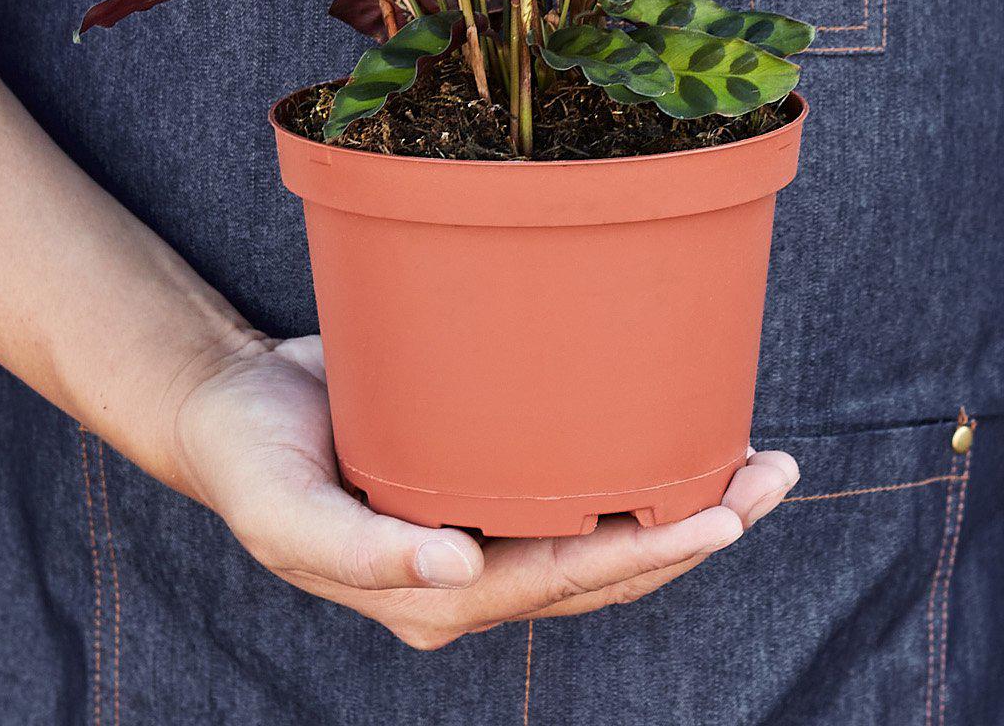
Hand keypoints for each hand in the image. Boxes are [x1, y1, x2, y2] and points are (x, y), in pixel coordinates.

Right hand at [172, 334, 797, 648]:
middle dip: (695, 529)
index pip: (563, 581)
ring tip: (762, 462)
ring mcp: (485, 527)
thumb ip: (363, 552)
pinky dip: (636, 466)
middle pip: (606, 566)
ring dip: (686, 503)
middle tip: (772, 475)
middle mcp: (475, 571)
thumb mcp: (286, 514)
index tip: (719, 518)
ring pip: (605, 533)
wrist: (231, 408)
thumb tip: (458, 576)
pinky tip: (685, 433)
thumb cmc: (254, 462)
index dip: (646, 555)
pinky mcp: (485, 474)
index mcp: (435, 595)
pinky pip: (575, 484)